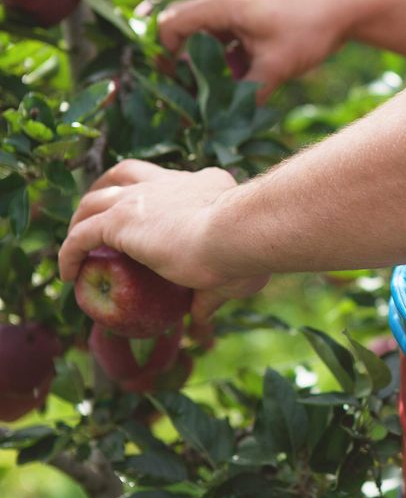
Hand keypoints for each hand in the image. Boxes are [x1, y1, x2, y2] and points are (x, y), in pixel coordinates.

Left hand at [60, 160, 269, 324]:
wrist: (237, 236)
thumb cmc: (247, 253)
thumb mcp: (234, 276)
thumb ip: (211, 297)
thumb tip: (201, 323)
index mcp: (205, 186)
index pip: (176, 184)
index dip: (161, 198)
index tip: (155, 221)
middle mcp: (171, 182)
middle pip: (129, 174)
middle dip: (110, 189)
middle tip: (102, 215)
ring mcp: (143, 197)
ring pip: (98, 198)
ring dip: (82, 216)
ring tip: (76, 239)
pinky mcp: (120, 220)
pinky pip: (82, 235)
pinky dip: (70, 252)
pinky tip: (67, 273)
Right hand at [158, 0, 351, 101]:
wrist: (344, 9)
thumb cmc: (308, 30)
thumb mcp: (275, 68)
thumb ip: (247, 94)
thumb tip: (226, 122)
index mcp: (221, 7)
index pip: (171, 26)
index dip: (166, 56)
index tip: (177, 84)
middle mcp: (224, 5)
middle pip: (185, 33)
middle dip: (185, 65)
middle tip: (194, 95)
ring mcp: (238, 13)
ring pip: (208, 41)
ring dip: (210, 66)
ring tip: (218, 94)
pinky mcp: (252, 22)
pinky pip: (228, 43)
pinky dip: (229, 63)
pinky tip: (243, 84)